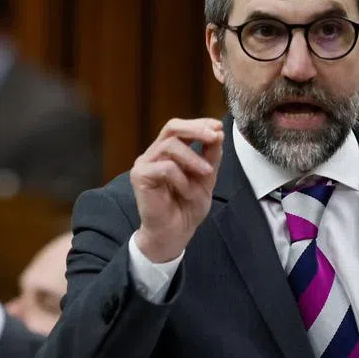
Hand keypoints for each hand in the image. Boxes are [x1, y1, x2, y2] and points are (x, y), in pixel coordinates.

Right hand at [131, 118, 223, 262]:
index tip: (218, 128)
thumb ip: (211, 156)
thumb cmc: (187, 207)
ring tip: (207, 175)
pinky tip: (187, 192)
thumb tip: (218, 133)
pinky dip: (182, 179)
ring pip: (171, 146)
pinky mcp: (140, 176)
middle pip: (172, 127)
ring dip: (194, 159)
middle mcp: (153, 154)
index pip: (180, 128)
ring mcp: (144, 164)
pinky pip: (166, 167)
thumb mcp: (206, 178)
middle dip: (196, 129)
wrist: (175, 234)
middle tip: (214, 137)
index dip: (199, 124)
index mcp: (167, 152)